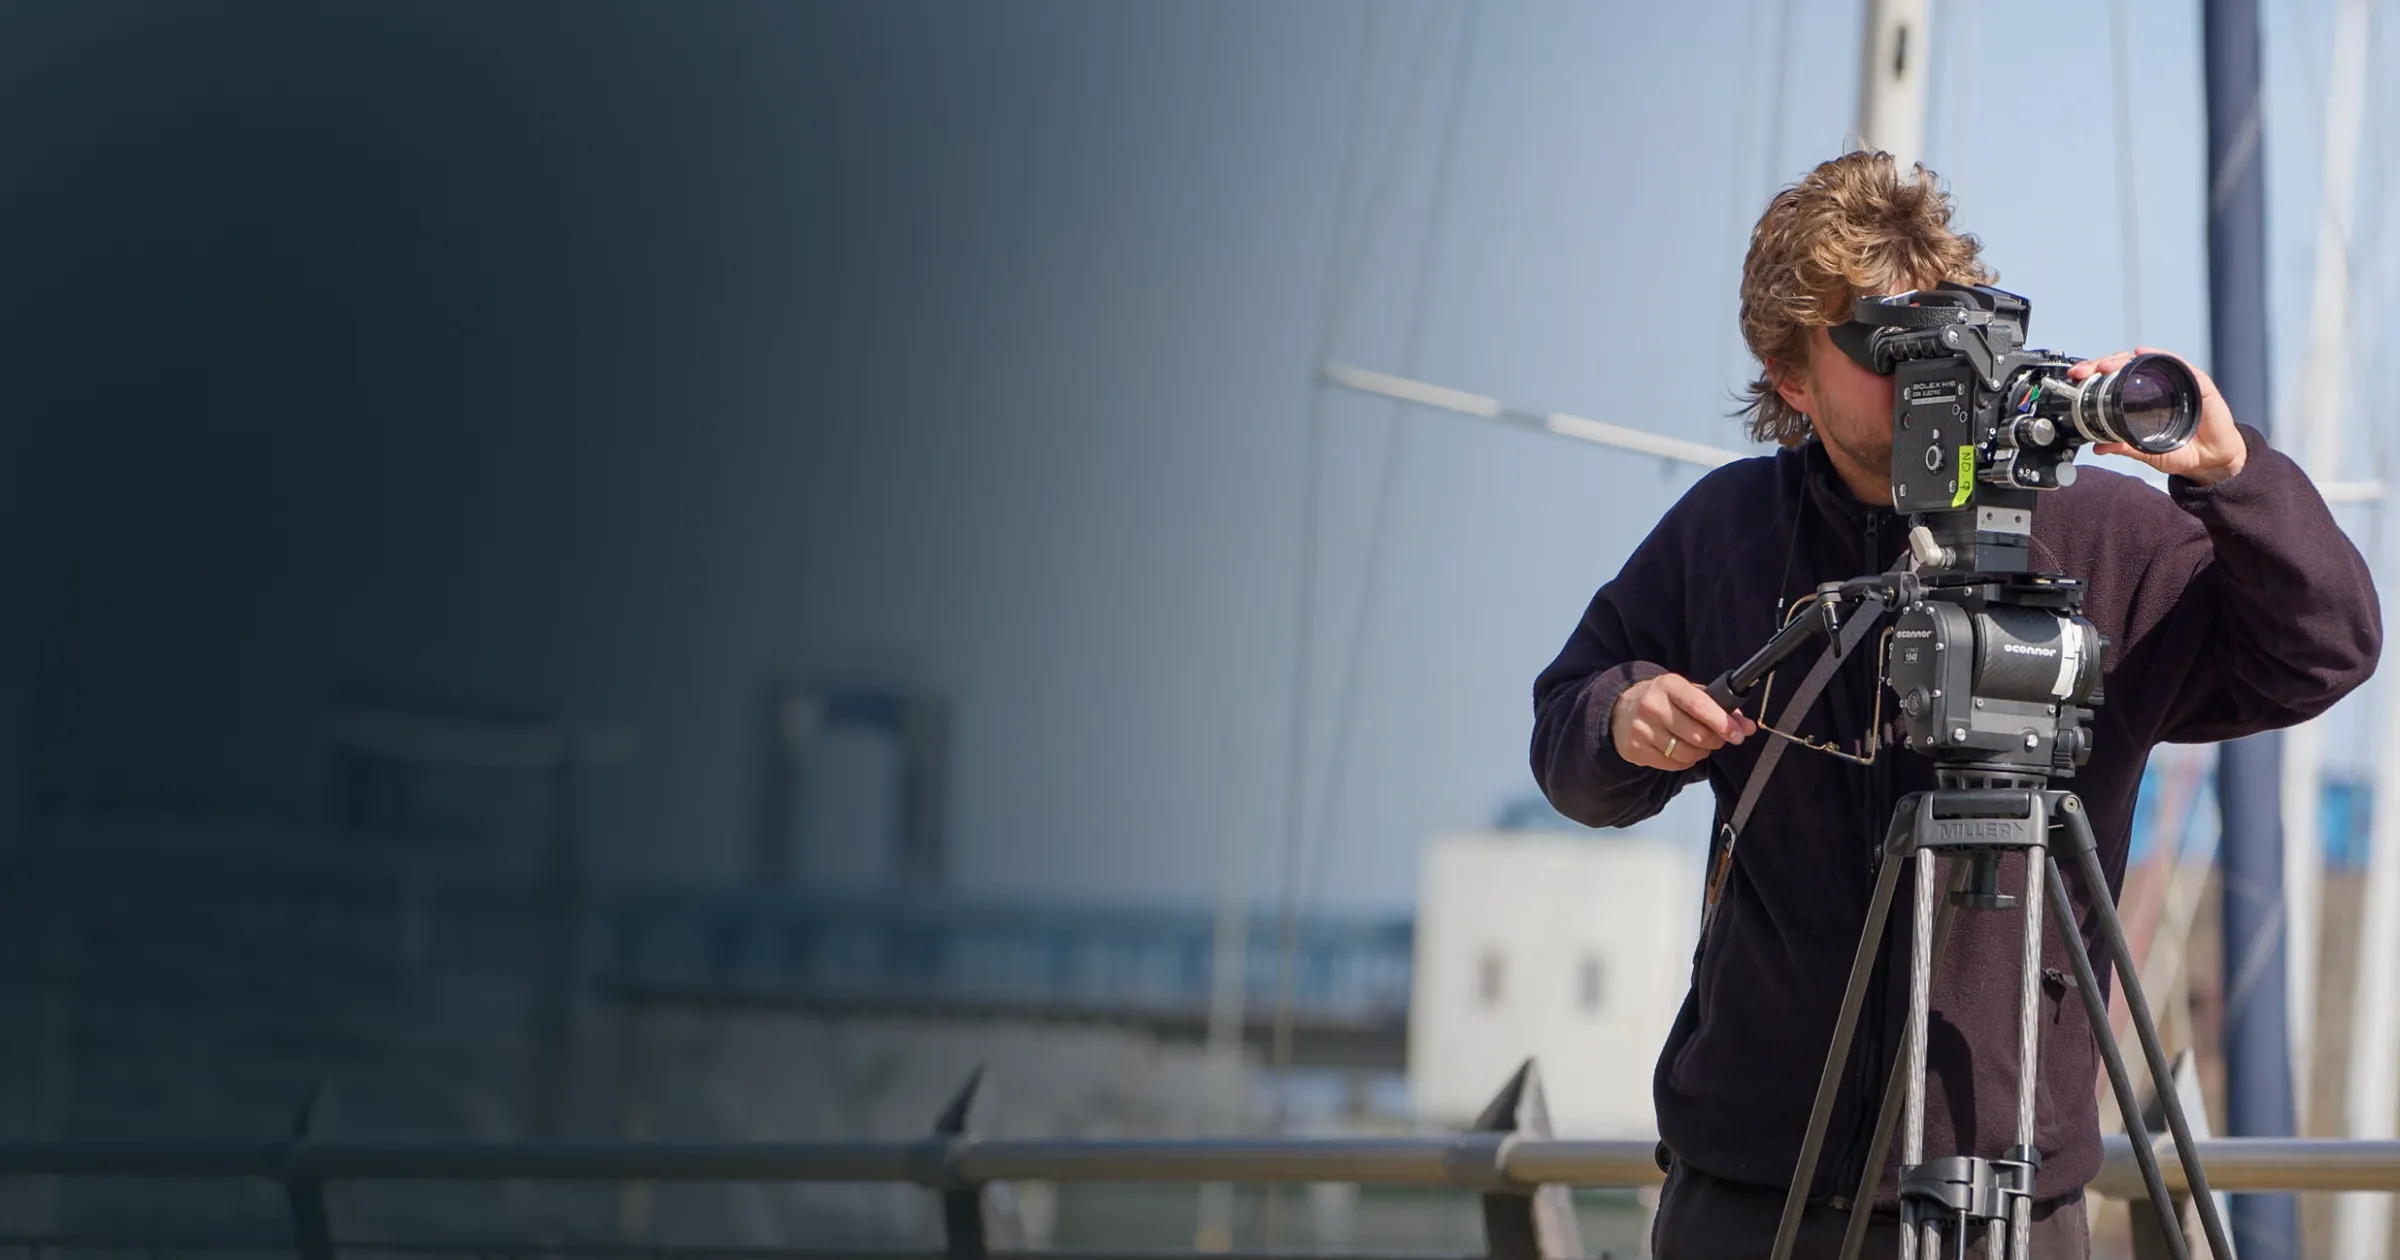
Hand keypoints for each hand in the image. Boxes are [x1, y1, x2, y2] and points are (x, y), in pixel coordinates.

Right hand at [1611, 673, 1757, 771]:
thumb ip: (1719, 707)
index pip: (1700, 706)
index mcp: (1668, 685)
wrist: (1621, 709)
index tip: (1738, 735)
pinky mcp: (1635, 749)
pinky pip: (1672, 764)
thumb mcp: (1688, 693)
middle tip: (1719, 740)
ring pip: (1686, 753)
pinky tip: (1683, 752)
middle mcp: (1652, 705)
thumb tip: (1748, 727)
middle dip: (1716, 741)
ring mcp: (1641, 729)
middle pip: (1696, 735)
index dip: (1723, 723)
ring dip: (1701, 753)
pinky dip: (1685, 761)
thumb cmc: (1664, 699)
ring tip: (1701, 746)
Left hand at [2065, 347, 2246, 485]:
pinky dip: (2159, 355)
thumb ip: (2124, 446)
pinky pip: (2178, 365)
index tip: (2076, 377)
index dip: (2095, 375)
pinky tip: (2142, 353)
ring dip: (2123, 359)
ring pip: (2147, 361)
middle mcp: (2158, 387)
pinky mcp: (2198, 384)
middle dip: (2102, 364)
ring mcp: (2177, 382)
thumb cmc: (2182, 450)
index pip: (2116, 379)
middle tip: (2085, 371)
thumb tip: (2099, 447)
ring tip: (2105, 364)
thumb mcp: (2146, 451)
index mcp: (2143, 399)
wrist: (2212, 460)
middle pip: (2126, 365)